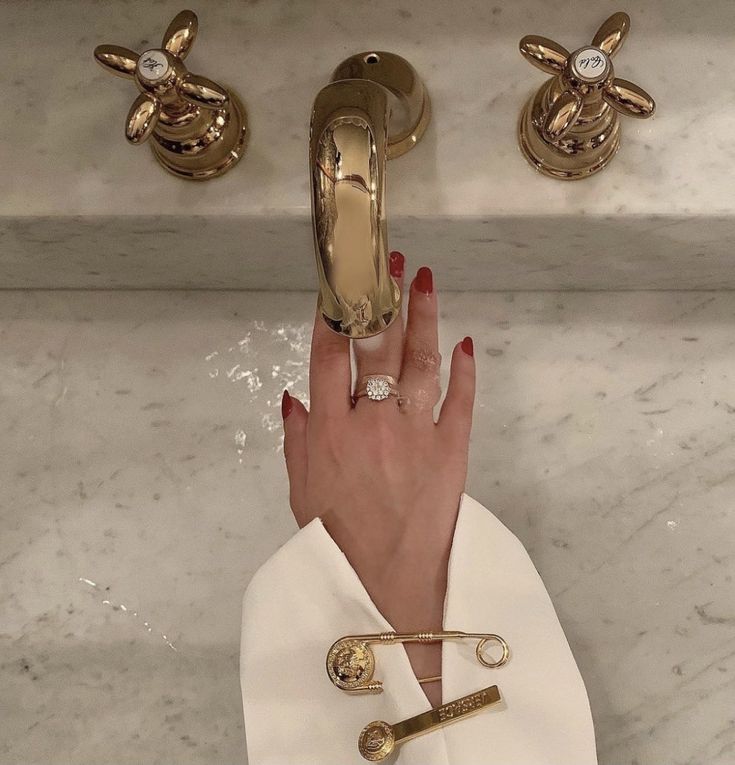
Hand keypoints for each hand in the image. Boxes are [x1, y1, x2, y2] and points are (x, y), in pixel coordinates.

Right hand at [281, 253, 475, 706]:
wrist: (387, 584)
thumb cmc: (335, 540)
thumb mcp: (300, 491)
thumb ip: (297, 439)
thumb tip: (293, 394)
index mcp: (330, 430)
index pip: (329, 355)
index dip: (334, 312)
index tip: (340, 280)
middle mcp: (372, 421)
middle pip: (378, 346)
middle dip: (382, 298)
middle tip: (390, 259)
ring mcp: (415, 432)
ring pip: (421, 362)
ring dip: (424, 318)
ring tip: (425, 280)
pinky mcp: (451, 450)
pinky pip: (459, 401)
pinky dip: (464, 371)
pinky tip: (465, 343)